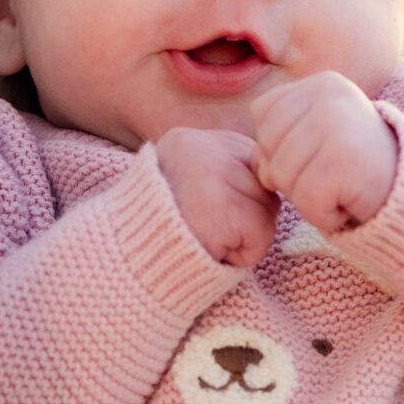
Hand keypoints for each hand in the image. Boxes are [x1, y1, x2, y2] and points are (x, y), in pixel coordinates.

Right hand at [155, 126, 278, 267]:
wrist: (130, 264)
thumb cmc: (163, 234)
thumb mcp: (189, 186)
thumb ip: (227, 173)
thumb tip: (273, 177)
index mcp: (188, 139)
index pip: (250, 160)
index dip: (237, 196)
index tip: (204, 211)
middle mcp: (202, 146)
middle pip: (263, 183)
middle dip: (246, 214)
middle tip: (204, 227)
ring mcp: (215, 174)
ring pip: (268, 209)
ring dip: (245, 236)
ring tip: (207, 238)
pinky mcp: (227, 207)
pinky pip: (262, 235)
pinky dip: (244, 254)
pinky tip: (214, 249)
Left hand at [248, 71, 397, 230]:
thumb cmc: (360, 169)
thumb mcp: (316, 142)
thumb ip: (278, 145)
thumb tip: (263, 170)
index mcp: (322, 84)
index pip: (262, 114)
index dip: (279, 144)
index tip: (320, 152)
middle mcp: (329, 97)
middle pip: (267, 146)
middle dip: (291, 174)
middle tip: (333, 174)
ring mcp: (336, 127)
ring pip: (282, 177)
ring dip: (308, 198)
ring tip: (343, 188)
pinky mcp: (343, 163)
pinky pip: (306, 202)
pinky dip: (326, 216)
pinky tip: (350, 203)